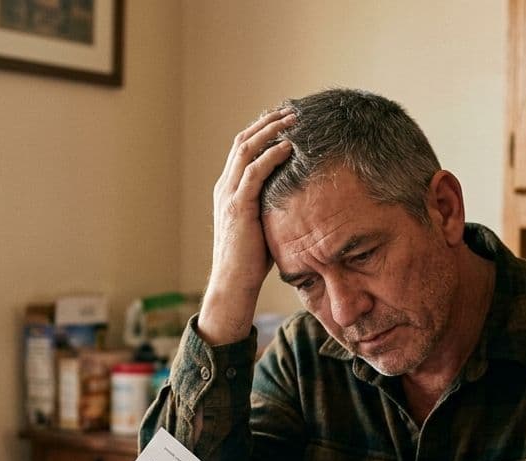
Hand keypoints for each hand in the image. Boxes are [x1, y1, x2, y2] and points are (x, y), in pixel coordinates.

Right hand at [199, 108, 297, 345]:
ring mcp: (229, 195)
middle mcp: (225, 187)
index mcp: (229, 189)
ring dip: (271, 131)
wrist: (234, 284)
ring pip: (246, 149)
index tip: (283, 118)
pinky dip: (271, 155)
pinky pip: (254, 172)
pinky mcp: (238, 207)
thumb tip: (299, 195)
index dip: (262, 130)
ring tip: (293, 119)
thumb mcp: (264, 225)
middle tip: (291, 110)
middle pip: (243, 141)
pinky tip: (289, 146)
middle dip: (268, 122)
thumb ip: (273, 205)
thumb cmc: (252, 262)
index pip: (244, 149)